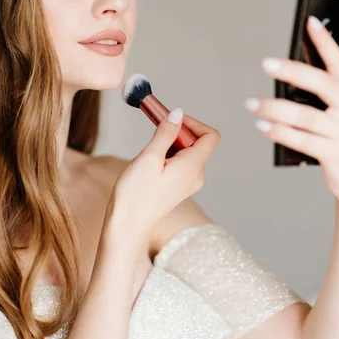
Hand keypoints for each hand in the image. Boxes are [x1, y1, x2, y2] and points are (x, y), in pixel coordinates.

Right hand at [106, 110, 219, 249]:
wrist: (128, 225)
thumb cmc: (135, 194)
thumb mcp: (149, 157)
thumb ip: (166, 133)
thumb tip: (178, 114)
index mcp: (193, 167)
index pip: (210, 136)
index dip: (193, 123)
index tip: (171, 120)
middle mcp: (196, 175)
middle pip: (198, 143)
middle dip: (177, 131)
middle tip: (154, 128)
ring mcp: (188, 183)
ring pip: (187, 153)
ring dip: (170, 143)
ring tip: (149, 151)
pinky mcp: (179, 188)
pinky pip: (180, 164)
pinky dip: (168, 156)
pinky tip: (150, 163)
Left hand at [244, 16, 338, 205]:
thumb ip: (333, 85)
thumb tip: (313, 59)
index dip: (325, 41)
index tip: (309, 22)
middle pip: (320, 84)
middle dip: (292, 71)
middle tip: (266, 64)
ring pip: (304, 115)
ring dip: (274, 108)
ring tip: (251, 104)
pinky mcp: (333, 152)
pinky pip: (302, 140)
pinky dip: (280, 132)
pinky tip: (262, 126)